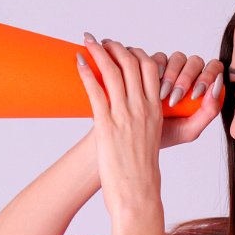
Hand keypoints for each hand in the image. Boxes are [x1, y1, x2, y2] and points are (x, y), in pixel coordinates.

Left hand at [76, 34, 164, 220]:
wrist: (138, 193)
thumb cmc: (141, 172)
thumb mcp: (152, 141)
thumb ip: (146, 122)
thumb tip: (136, 115)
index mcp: (156, 110)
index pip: (150, 69)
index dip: (135, 53)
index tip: (122, 49)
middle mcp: (142, 109)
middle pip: (131, 64)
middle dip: (115, 47)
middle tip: (102, 41)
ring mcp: (125, 116)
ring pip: (113, 72)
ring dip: (98, 52)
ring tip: (88, 42)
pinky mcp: (106, 126)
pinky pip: (96, 91)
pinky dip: (86, 73)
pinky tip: (79, 63)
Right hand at [144, 50, 223, 148]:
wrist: (138, 135)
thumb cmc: (166, 134)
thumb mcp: (190, 130)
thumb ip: (209, 112)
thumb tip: (216, 88)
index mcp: (203, 87)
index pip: (214, 69)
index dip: (208, 76)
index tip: (196, 94)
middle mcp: (189, 75)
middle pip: (196, 62)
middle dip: (187, 77)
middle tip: (176, 97)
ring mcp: (171, 68)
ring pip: (178, 58)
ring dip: (171, 75)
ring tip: (161, 96)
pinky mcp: (152, 65)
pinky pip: (159, 58)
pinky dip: (157, 68)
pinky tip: (152, 84)